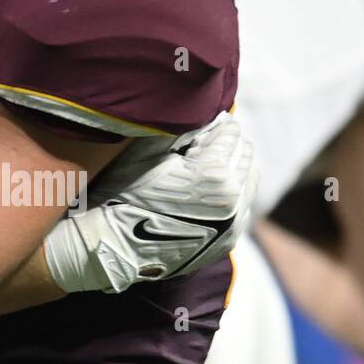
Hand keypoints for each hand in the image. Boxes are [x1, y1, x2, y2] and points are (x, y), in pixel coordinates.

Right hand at [43, 111, 257, 293]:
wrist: (114, 248)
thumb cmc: (123, 195)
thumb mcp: (147, 153)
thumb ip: (181, 130)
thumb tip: (205, 115)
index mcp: (213, 171)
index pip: (230, 131)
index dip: (216, 122)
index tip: (205, 122)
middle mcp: (231, 197)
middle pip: (245, 152)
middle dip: (229, 143)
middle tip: (208, 141)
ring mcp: (233, 222)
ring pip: (249, 178)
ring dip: (235, 166)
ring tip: (212, 164)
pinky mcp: (229, 240)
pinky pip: (244, 206)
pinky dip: (234, 193)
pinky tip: (213, 191)